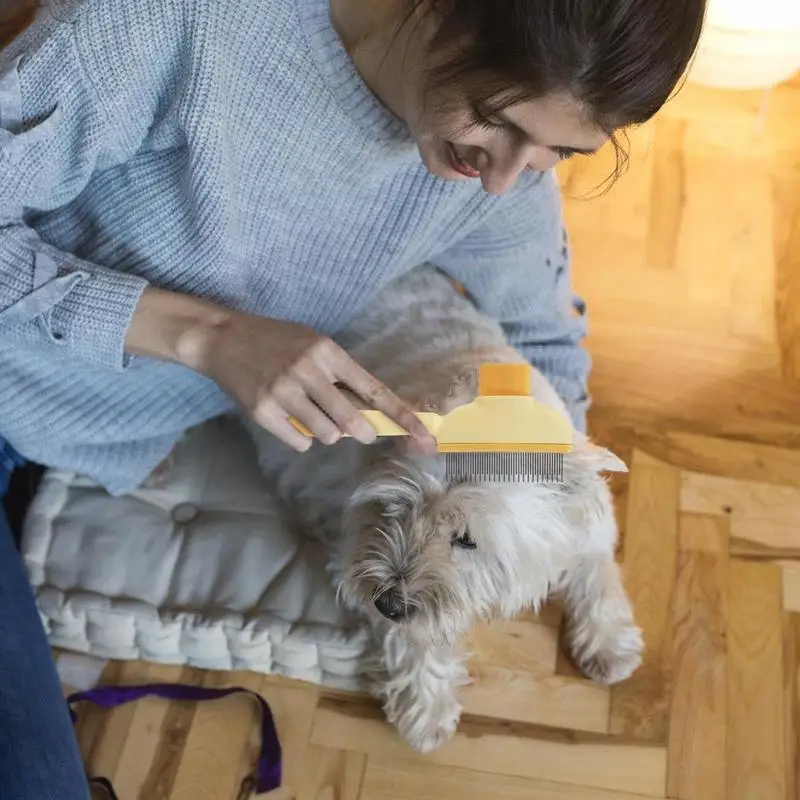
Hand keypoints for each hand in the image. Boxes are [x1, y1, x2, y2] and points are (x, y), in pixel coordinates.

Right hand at [125, 287, 436, 451]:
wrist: (222, 338)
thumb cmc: (275, 340)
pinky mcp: (263, 411)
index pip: (374, 390)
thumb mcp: (312, 344)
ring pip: (325, 435)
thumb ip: (338, 375)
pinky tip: (289, 419)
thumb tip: (364, 414)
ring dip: (326, 433)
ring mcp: (283, 392)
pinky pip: (298, 442)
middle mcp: (307, 371)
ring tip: (310, 413)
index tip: (426, 436)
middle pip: (351, 421)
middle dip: (362, 432)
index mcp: (327, 352)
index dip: (403, 416)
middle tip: (361, 431)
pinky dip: (301, 439)